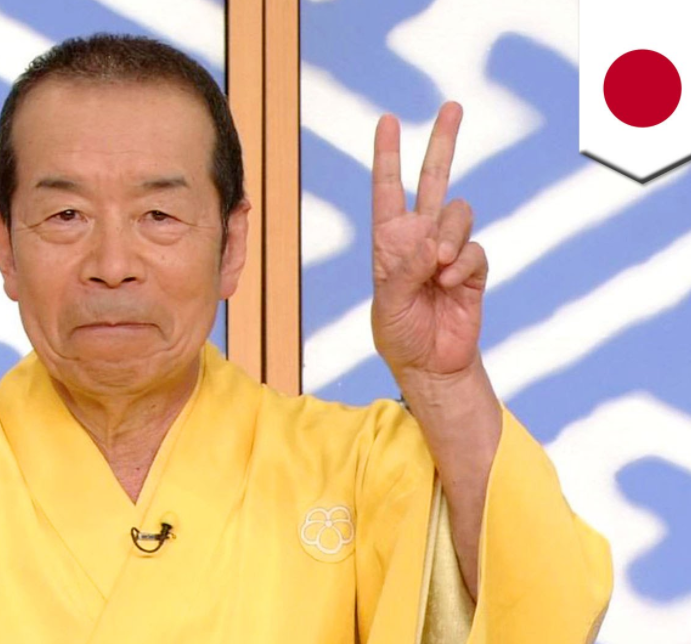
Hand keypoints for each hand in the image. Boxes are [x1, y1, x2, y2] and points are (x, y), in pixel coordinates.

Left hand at [370, 101, 486, 379]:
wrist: (430, 364)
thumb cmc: (398, 334)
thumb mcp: (388, 303)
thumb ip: (406, 270)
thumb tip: (434, 245)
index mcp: (389, 239)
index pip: (388, 188)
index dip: (388, 155)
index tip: (388, 120)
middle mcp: (420, 236)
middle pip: (434, 178)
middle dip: (443, 142)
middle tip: (452, 106)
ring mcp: (449, 249)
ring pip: (460, 213)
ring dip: (449, 237)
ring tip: (436, 270)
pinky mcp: (473, 267)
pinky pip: (474, 249)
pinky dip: (462, 265)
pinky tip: (451, 284)